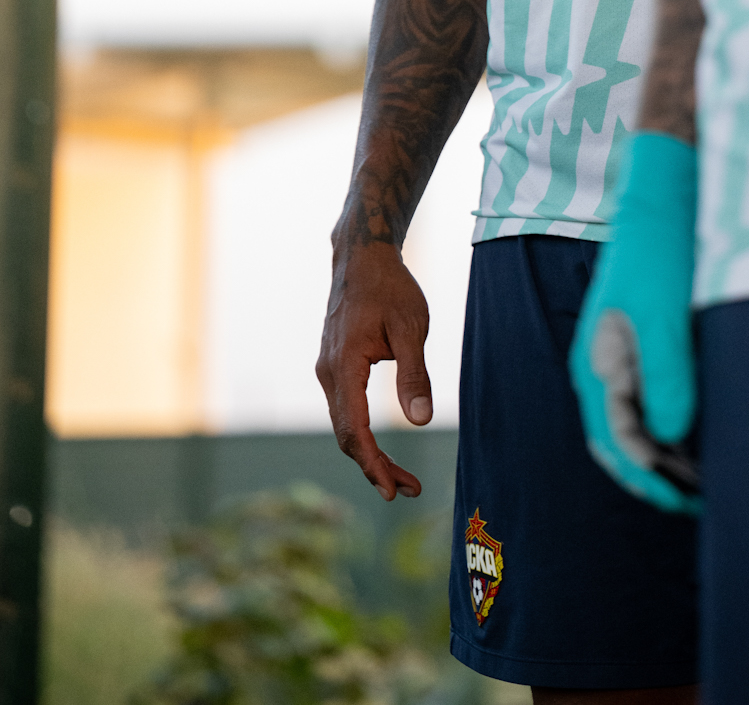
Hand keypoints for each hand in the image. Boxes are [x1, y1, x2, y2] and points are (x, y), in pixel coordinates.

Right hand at [316, 239, 432, 498]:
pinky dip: (363, 434)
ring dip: (370, 455)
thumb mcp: (411, 326)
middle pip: (347, 435)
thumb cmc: (390, 288)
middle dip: (375, 467)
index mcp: (343, 366)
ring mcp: (328, 371)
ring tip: (403, 479)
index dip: (372, 463)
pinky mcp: (335, 368)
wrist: (362, 257)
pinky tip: (383, 448)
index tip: (391, 490)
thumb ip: (414, 374)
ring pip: (345, 425)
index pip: (354, 430)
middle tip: (407, 490)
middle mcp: (328, 373)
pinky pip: (346, 411)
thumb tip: (420, 422)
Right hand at [569, 132, 700, 515]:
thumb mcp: (664, 315)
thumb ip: (666, 378)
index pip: (616, 444)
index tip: (686, 502)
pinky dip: (674, 426)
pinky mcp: (646, 342)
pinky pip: (652, 398)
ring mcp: (624, 354)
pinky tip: (706, 433)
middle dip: (657, 477)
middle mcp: (604, 366)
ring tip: (709, 478)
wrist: (665, 191)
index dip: (650, 480)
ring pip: (639, 423)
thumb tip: (673, 440)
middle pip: (622, 442)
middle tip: (702, 502)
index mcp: (598, 364)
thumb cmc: (661, 249)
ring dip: (668, 455)